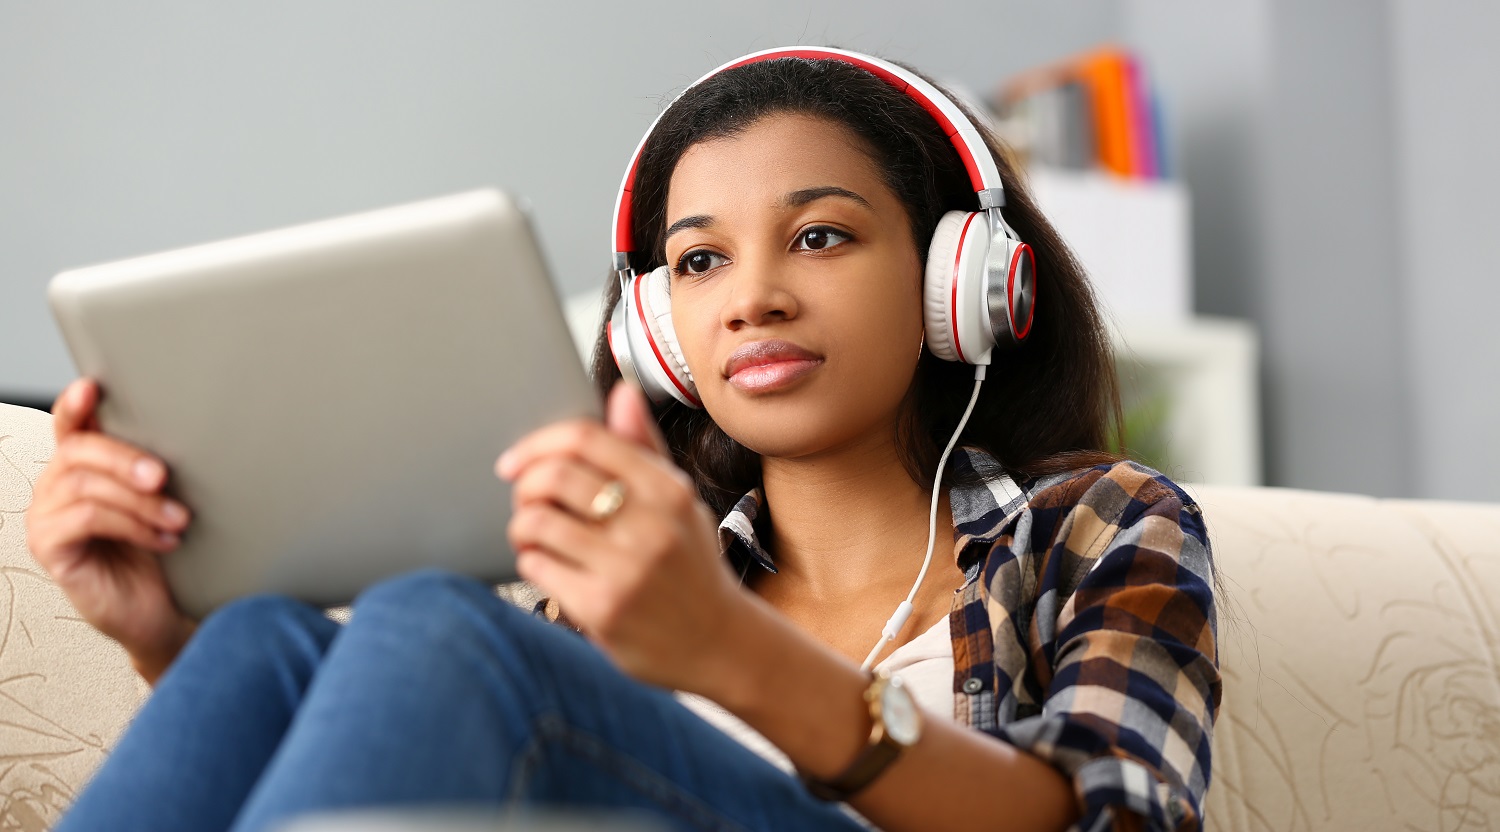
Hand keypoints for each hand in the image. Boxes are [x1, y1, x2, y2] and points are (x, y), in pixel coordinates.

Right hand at [25, 379, 196, 682]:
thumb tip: (190, 425)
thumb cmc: (164, 549)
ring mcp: (46, 516)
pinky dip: (130, 525)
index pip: (71, 424)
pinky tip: (162, 539)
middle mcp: (56, 485)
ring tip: (179, 519)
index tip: (93, 386)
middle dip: (126, 458)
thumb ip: (159, 464)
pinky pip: (84, 520)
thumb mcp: (166, 498)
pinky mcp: (48, 548)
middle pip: (79, 450)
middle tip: (164, 476)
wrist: (164, 609)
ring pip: (85, 486)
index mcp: (83, 464)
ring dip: (139, 500)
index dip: (76, 404)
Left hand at [498, 381, 745, 691]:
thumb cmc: (691, 565)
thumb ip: (645, 448)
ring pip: (537, 522)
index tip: (516, 461)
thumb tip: (622, 392)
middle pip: (555, 477)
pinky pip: (537, 566)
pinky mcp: (603, 609)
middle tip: (526, 500)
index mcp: (668, 490)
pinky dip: (530, 560)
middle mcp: (651, 525)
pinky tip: (547, 565)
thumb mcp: (680, 502)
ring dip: (521, 525)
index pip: (588, 439)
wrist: (719, 644)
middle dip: (525, 486)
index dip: (540, 443)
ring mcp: (626, 569)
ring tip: (533, 535)